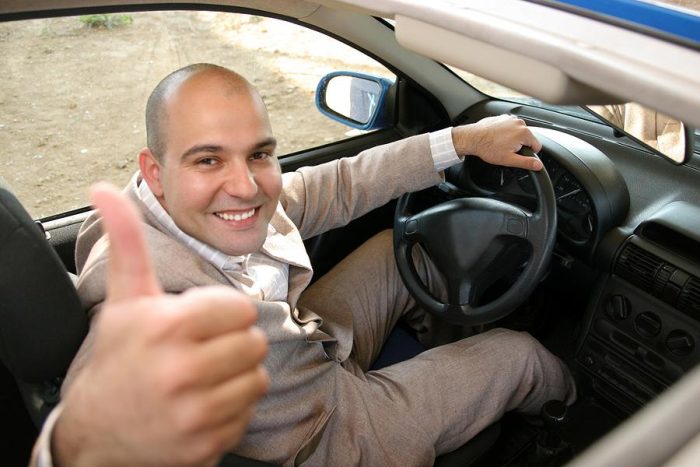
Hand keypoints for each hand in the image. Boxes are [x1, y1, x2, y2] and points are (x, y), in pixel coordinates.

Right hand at [52, 183, 268, 466]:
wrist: (98, 431)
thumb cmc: (119, 358)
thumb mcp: (125, 300)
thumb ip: (128, 243)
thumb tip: (104, 189)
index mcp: (166, 327)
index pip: (241, 308)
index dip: (223, 313)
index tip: (199, 323)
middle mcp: (181, 372)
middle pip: (255, 343)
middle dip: (233, 343)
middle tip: (202, 351)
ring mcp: (193, 414)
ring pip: (257, 379)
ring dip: (237, 377)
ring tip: (203, 378)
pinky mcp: (205, 445)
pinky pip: (248, 415)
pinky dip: (231, 409)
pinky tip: (202, 406)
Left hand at [452, 115, 543, 170]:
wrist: (472, 138)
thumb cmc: (488, 148)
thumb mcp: (509, 160)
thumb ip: (526, 162)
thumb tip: (538, 165)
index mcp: (524, 132)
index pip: (537, 146)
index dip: (529, 154)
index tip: (518, 155)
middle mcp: (519, 123)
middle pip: (527, 138)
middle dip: (519, 145)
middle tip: (506, 150)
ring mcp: (510, 118)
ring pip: (518, 132)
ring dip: (512, 138)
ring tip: (500, 144)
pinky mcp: (503, 118)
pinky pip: (509, 127)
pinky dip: (505, 132)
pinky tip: (496, 138)